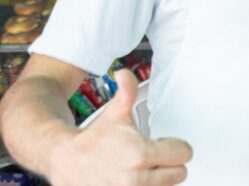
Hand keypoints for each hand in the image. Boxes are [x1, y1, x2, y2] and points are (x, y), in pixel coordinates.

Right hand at [49, 69, 191, 185]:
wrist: (64, 159)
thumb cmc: (92, 139)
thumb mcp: (114, 112)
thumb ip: (127, 91)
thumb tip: (125, 73)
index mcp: (140, 154)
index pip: (184, 154)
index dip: (176, 146)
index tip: (163, 143)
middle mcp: (136, 179)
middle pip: (179, 174)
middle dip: (169, 163)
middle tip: (153, 156)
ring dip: (159, 178)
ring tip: (143, 168)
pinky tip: (137, 178)